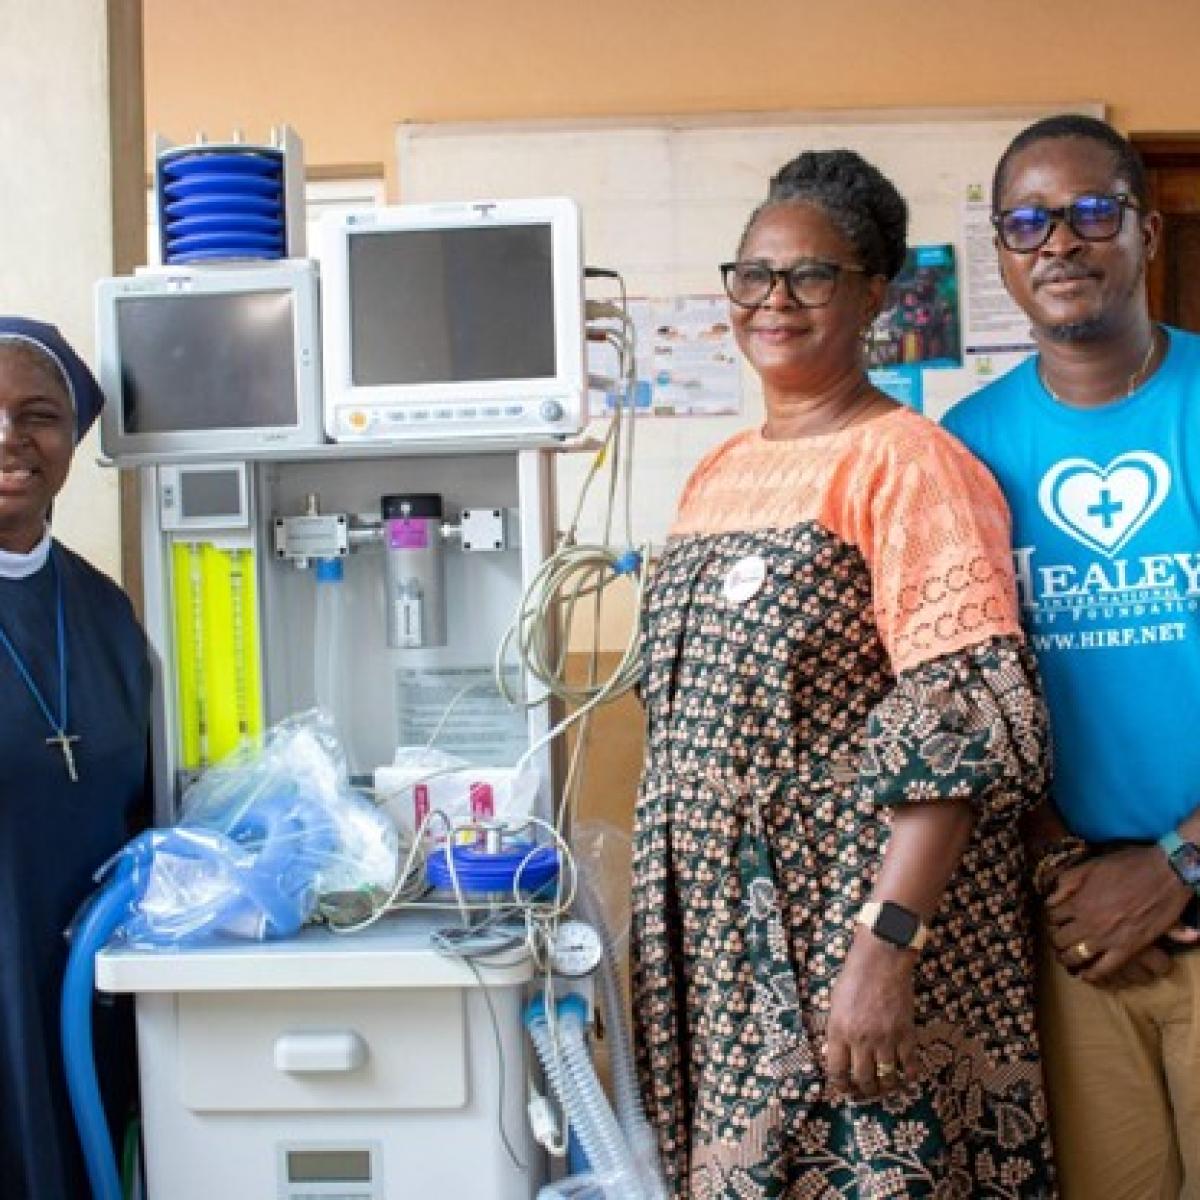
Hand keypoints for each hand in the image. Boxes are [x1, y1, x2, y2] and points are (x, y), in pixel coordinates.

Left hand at [825, 929, 918, 1099]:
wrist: (881, 960)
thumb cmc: (854, 977)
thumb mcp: (835, 1004)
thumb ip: (837, 1030)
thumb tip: (840, 1055)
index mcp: (838, 1031)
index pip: (836, 1071)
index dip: (841, 1086)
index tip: (845, 1089)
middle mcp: (860, 1039)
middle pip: (862, 1080)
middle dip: (864, 1092)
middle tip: (866, 1094)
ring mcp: (885, 1038)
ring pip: (886, 1079)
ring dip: (886, 1088)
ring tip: (885, 1088)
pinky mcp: (905, 1034)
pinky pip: (909, 1066)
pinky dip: (909, 1076)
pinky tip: (906, 1076)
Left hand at [1046, 847, 1192, 983]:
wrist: (1163, 875)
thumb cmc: (1127, 866)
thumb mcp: (1089, 866)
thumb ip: (1067, 881)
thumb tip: (1051, 896)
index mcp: (1077, 902)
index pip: (1051, 916)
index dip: (1050, 918)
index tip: (1054, 920)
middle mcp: (1087, 923)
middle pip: (1059, 939)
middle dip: (1055, 938)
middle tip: (1058, 939)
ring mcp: (1106, 939)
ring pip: (1075, 956)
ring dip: (1067, 958)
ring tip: (1067, 957)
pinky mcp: (1127, 950)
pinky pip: (1104, 970)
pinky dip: (1092, 975)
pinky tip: (1087, 976)